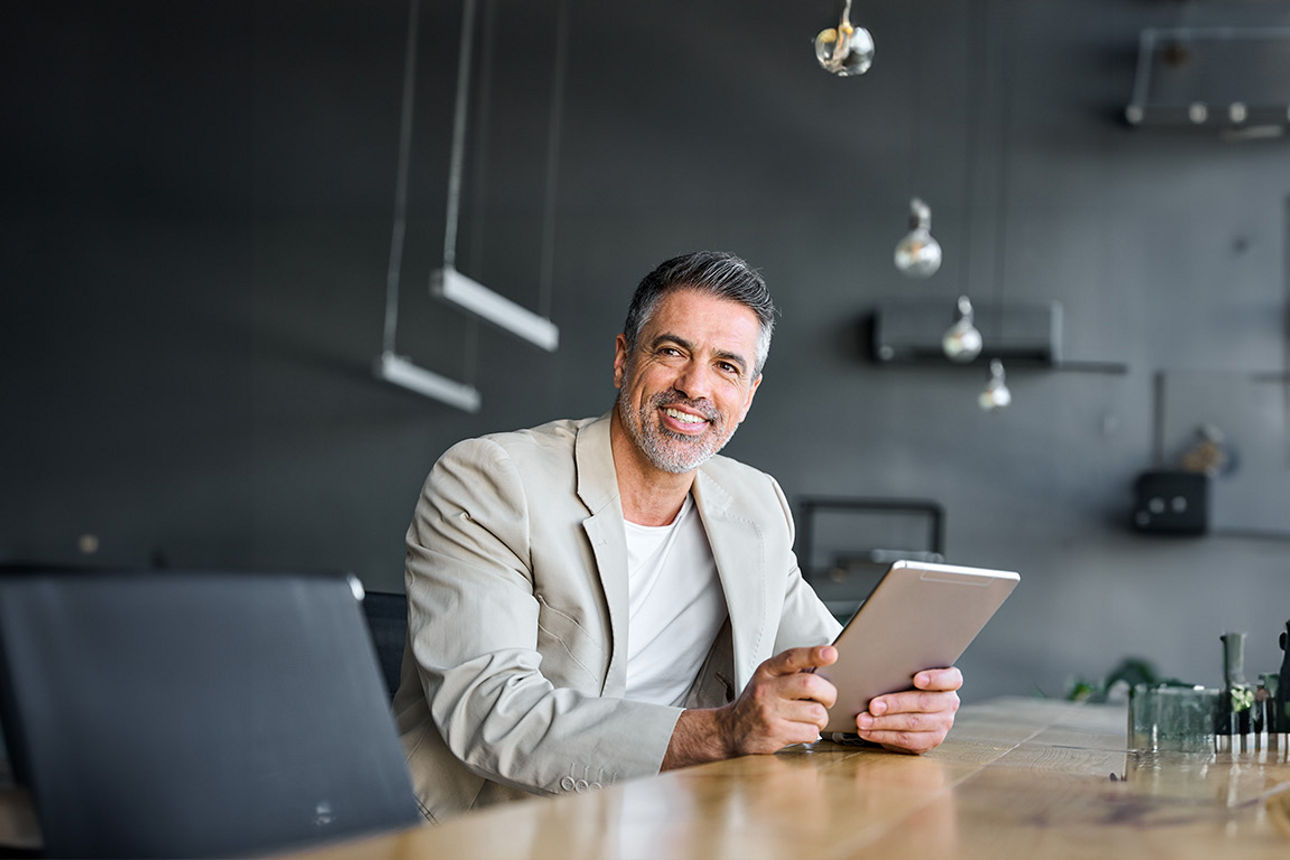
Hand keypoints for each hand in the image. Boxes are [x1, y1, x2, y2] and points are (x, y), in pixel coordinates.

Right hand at [715, 645, 838, 754]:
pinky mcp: (776, 733)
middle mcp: (767, 690)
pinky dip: (812, 732)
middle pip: (810, 684)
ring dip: (821, 717)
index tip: (831, 653)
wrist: (731, 730)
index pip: (792, 657)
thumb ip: (790, 671)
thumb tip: (825, 662)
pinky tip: (802, 728)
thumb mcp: (767, 679)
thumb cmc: (756, 702)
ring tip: (811, 717)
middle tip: (827, 698)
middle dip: (828, 693)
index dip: (814, 654)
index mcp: (767, 671)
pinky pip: (811, 732)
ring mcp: (771, 712)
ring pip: (816, 712)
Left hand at [855, 667, 961, 753]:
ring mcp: (942, 724)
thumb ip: (901, 672)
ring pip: (912, 723)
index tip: (917, 679)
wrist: (909, 709)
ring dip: (884, 723)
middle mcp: (949, 703)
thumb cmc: (905, 685)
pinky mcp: (930, 741)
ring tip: (863, 720)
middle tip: (873, 705)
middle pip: (924, 703)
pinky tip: (867, 731)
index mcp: (949, 683)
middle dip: (895, 704)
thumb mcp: (908, 675)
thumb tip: (873, 668)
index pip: (951, 679)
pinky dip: (882, 735)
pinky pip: (905, 740)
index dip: (935, 679)